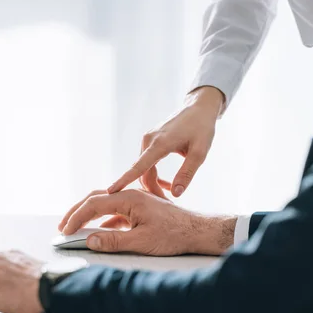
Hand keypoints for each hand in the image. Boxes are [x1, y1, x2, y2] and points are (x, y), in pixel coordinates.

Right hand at [59, 189, 236, 255]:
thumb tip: (89, 240)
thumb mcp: (142, 242)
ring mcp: (135, 201)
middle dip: (77, 211)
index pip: (94, 204)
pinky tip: (98, 233)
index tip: (65, 231)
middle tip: (62, 226)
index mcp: (129, 198)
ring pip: (105, 204)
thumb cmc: (174, 235)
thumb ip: (114, 240)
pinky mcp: (140, 209)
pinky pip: (116, 212)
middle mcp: (130, 195)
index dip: (77, 218)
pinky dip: (103, 221)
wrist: (198, 230)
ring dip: (89, 215)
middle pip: (96, 198)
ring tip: (74, 228)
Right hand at [108, 86, 224, 197]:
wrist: (198, 108)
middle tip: (167, 204)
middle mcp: (148, 140)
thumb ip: (187, 174)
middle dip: (152, 190)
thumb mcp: (200, 153)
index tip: (110, 192)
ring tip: (170, 194)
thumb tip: (176, 194)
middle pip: (142, 173)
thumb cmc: (202, 129)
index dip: (124, 180)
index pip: (138, 167)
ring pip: (143, 169)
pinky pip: (146, 162)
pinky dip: (153, 174)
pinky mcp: (149, 140)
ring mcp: (147, 139)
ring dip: (153, 183)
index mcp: (160, 144)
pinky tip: (166, 183)